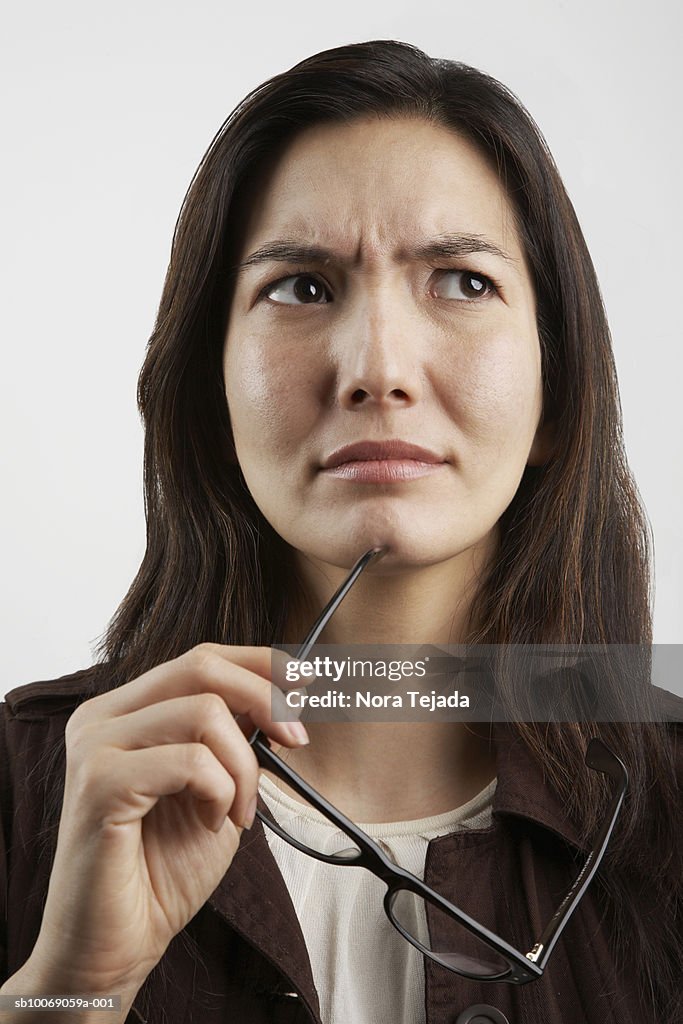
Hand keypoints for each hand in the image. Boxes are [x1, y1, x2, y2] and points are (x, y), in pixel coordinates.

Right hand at [27, 644, 307, 995]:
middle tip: (297, 736)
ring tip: (237, 813)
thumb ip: (234, 740)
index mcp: (124, 711)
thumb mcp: (215, 789)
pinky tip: (211, 824)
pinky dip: (220, 792)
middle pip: (201, 667)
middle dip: (265, 697)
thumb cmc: (160, 871)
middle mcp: (101, 717)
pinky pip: (190, 761)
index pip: (199, 659)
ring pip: (205, 713)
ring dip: (242, 767)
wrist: (117, 946)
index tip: (305, 680)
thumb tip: (282, 697)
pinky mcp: (98, 782)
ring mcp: (95, 745)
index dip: (258, 663)